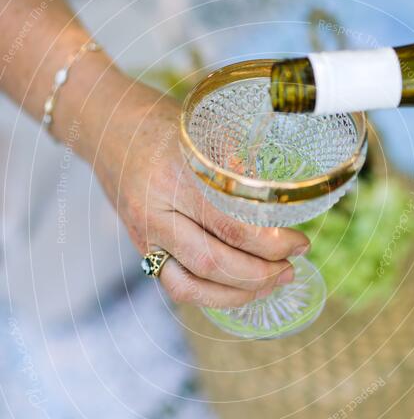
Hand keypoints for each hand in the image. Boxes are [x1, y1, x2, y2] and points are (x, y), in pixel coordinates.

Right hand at [92, 77, 309, 308]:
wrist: (107, 125)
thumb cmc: (162, 123)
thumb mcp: (204, 131)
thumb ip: (237, 167)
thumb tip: (284, 201)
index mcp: (176, 177)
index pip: (232, 227)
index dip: (273, 244)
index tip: (301, 243)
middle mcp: (156, 212)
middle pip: (213, 263)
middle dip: (261, 274)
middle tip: (290, 268)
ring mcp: (144, 234)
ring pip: (190, 286)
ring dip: (237, 294)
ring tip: (271, 283)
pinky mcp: (141, 247)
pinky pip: (175, 286)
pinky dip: (211, 295)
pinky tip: (239, 289)